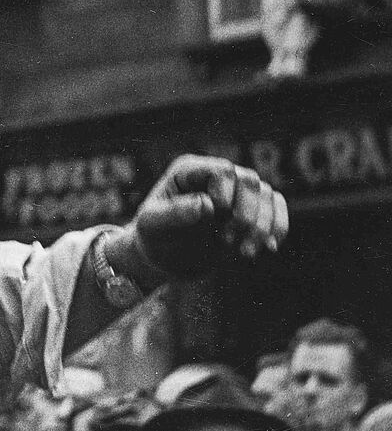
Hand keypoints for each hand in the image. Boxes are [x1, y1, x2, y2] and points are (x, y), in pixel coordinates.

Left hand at [111, 154, 287, 282]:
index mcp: (189, 171)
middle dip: (245, 215)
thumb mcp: (152, 226)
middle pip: (249, 180)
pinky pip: (277, 206)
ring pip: (267, 195)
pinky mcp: (250, 209)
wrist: (165, 259)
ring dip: (262, 226)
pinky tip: (269, 248)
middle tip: (226, 242)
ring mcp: (236, 191)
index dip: (225, 193)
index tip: (213, 217)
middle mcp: (215, 176)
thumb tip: (207, 205)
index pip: (221, 170)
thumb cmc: (153, 237)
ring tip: (245, 253)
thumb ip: (174, 214)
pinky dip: (278, 227)